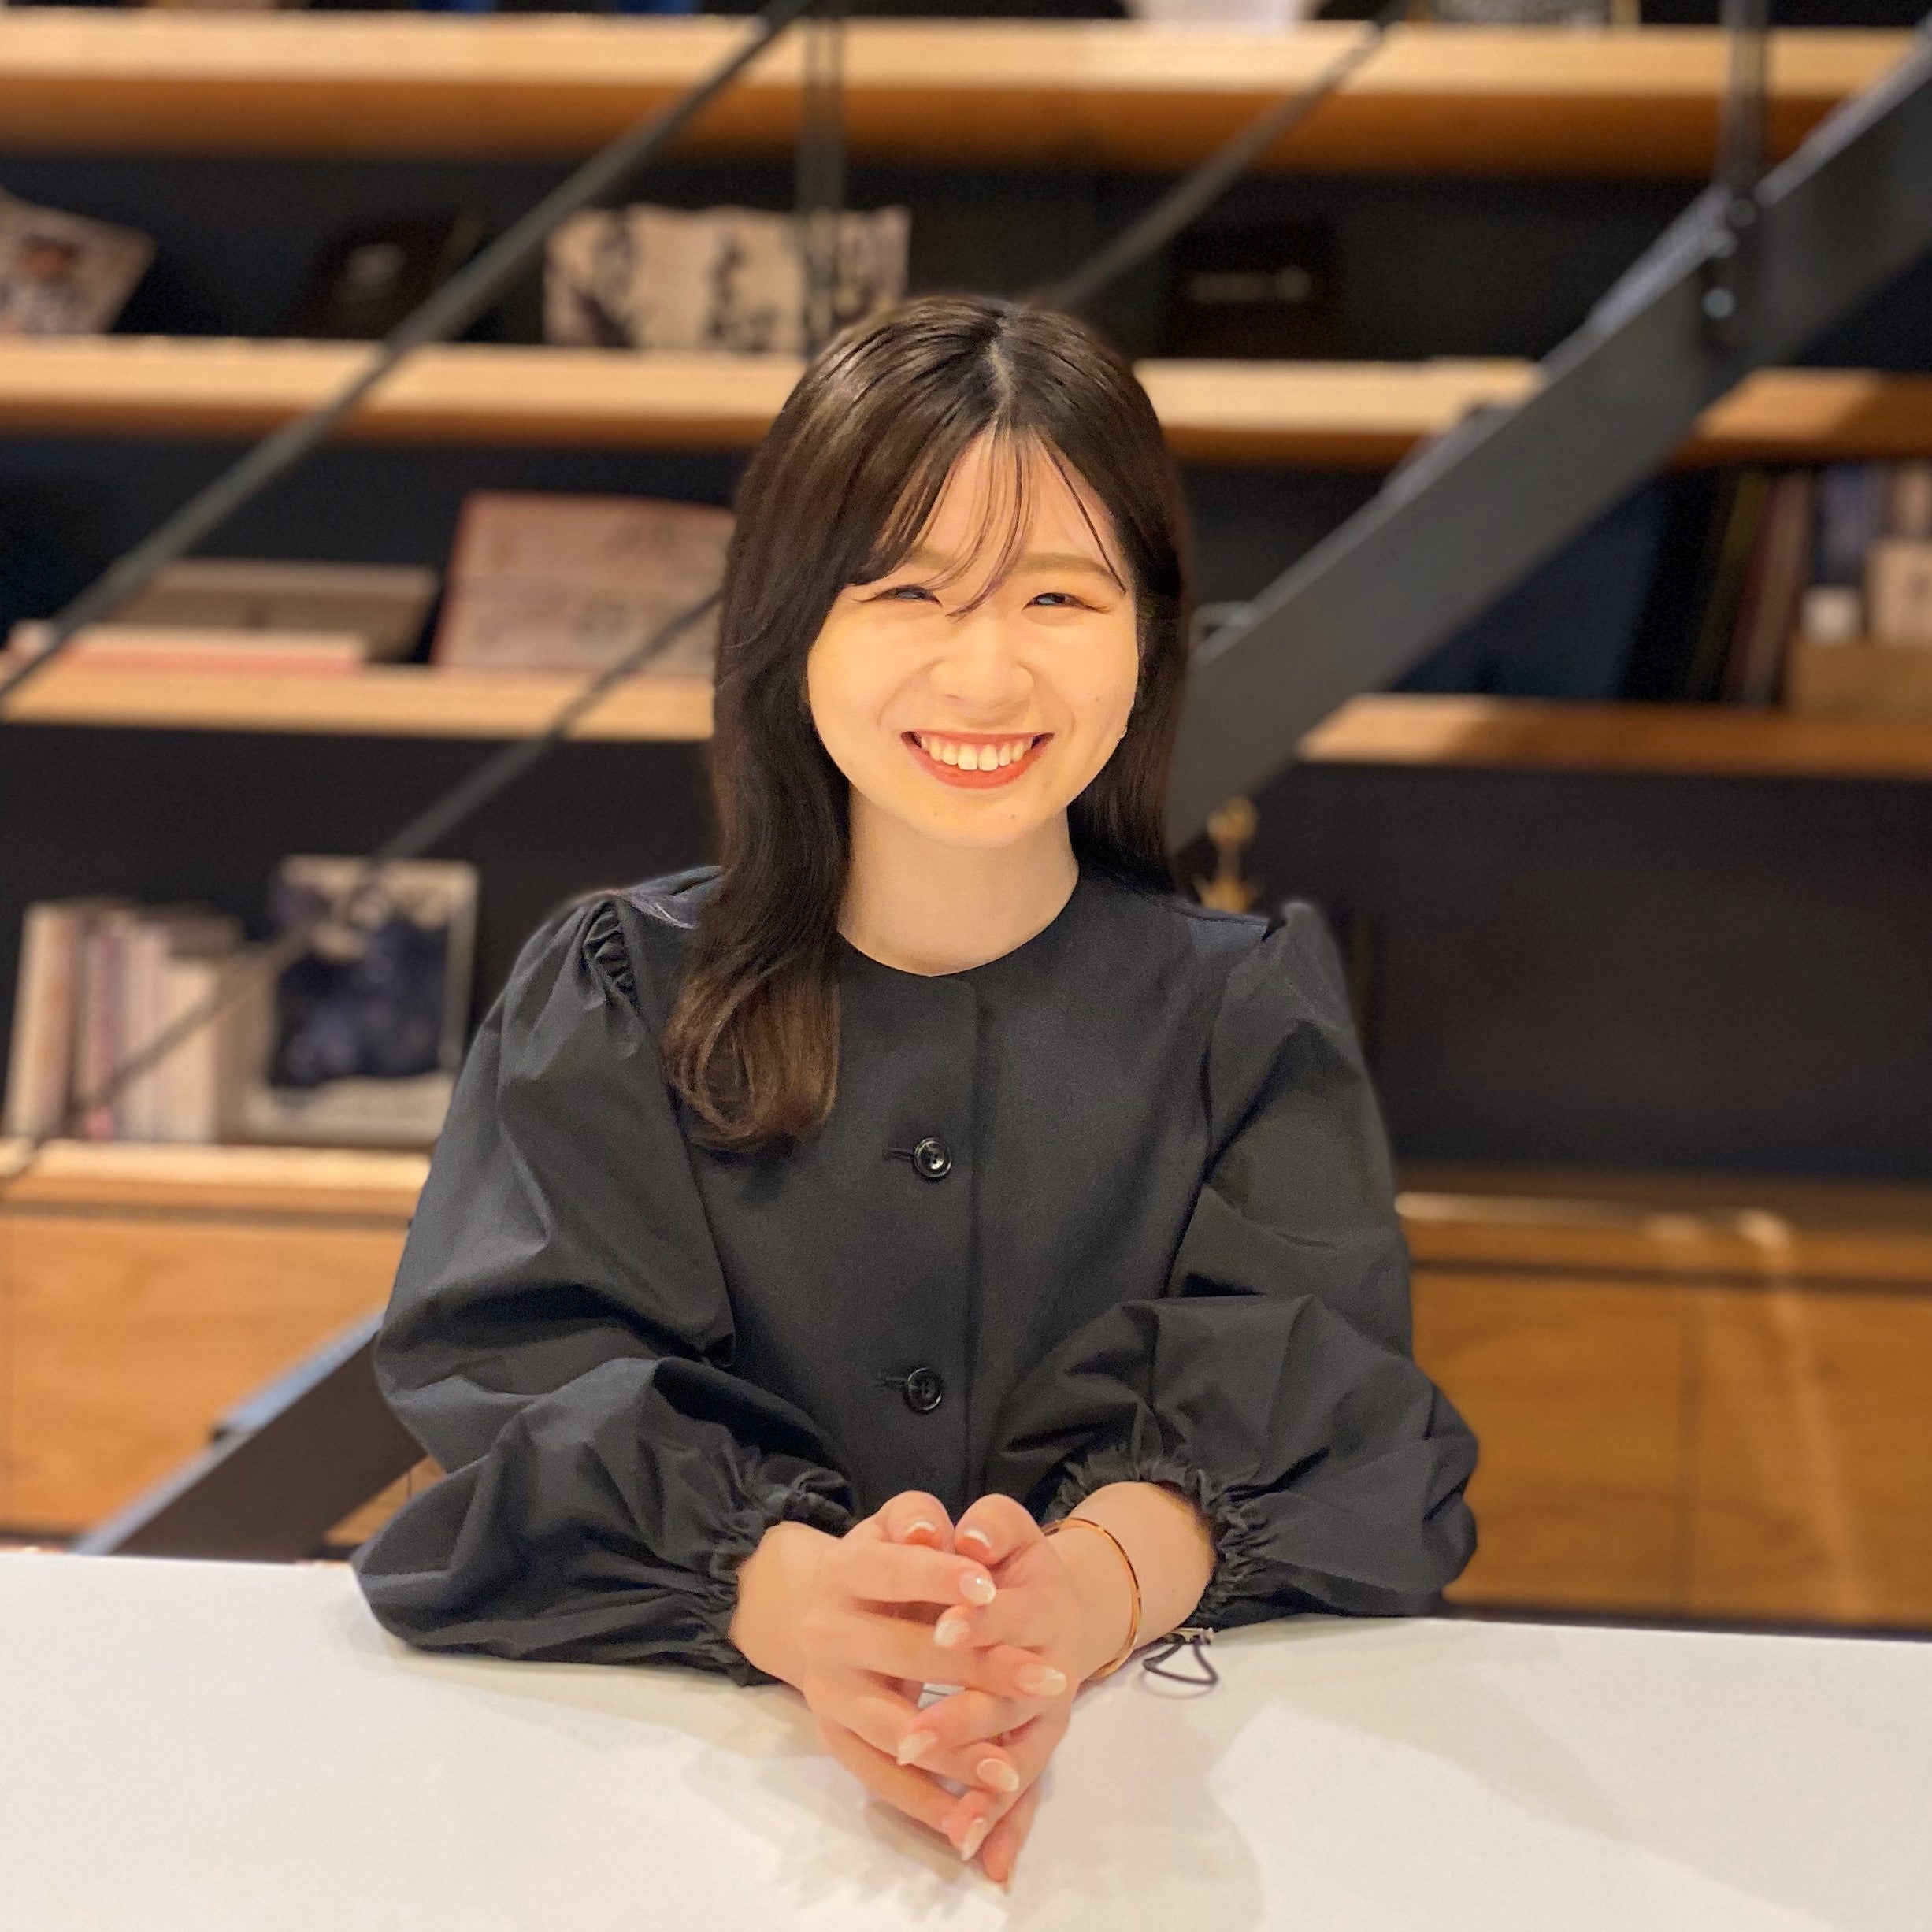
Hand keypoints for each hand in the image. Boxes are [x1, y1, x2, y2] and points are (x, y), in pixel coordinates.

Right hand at [787, 1491, 1070, 1853]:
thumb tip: (929, 1531)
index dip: (939, 1578)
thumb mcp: (898, 1523)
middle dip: (978, 1670)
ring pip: (892, 1728)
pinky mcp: (835, 1739)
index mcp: (843, 1572)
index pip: (892, 1571)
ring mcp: (828, 1693)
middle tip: (1050, 1682)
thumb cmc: (886, 1561)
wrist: (828, 1610)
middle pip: (906, 1655)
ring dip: (952, 1754)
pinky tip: (968, 1822)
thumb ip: (915, 1515)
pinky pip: (878, 1779)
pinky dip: (922, 1802)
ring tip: (1009, 1771)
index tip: (990, 1588)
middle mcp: (826, 1634)